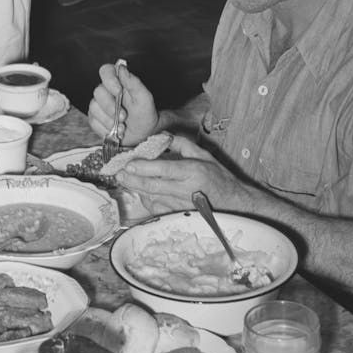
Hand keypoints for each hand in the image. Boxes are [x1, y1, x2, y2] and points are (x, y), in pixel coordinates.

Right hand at [87, 62, 157, 146]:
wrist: (144, 133)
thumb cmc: (146, 113)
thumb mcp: (144, 98)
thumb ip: (133, 82)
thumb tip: (122, 68)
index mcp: (119, 82)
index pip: (106, 71)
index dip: (109, 80)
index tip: (118, 91)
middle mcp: (107, 92)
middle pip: (98, 92)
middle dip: (111, 107)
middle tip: (124, 116)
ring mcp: (100, 106)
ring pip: (93, 108)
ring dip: (108, 120)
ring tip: (122, 127)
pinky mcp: (96, 119)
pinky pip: (93, 121)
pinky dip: (105, 128)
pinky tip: (115, 131)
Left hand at [116, 135, 242, 214]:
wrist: (233, 204)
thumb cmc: (219, 178)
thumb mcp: (205, 155)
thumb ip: (183, 145)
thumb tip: (163, 137)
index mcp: (193, 172)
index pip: (164, 169)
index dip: (145, 167)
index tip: (129, 164)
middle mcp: (185, 189)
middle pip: (154, 186)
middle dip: (134, 179)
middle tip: (118, 174)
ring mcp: (181, 205)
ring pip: (153, 198)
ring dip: (137, 189)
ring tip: (124, 180)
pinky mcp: (179, 215)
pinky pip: (158, 208)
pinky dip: (147, 200)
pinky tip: (140, 192)